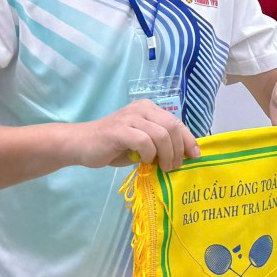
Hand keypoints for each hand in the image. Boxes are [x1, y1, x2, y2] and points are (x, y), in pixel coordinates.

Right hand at [71, 100, 199, 171]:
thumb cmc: (113, 146)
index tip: (195, 155)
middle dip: (178, 149)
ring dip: (166, 154)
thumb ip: (159, 144)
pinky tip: (144, 161)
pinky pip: (144, 141)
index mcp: (149, 109)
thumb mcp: (142, 143)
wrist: (81, 145)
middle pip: (173, 127)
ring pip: (161, 134)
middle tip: (174, 166)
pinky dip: (149, 154)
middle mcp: (142, 109)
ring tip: (163, 167)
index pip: (177, 122)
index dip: (189, 139)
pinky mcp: (120, 130)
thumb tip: (180, 156)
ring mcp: (131, 117)